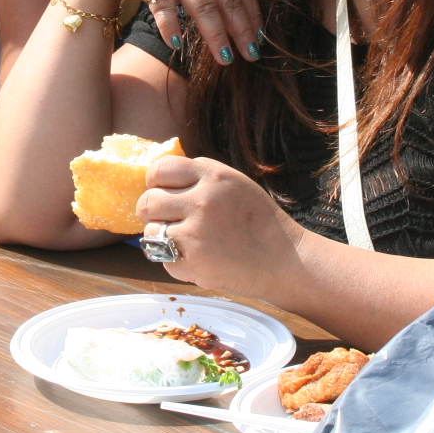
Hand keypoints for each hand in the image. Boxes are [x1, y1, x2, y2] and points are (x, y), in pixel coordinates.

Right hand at [79, 0, 261, 64]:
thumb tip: (241, 14)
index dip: (251, 14)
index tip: (260, 39)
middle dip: (241, 29)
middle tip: (251, 55)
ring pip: (202, 4)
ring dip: (215, 34)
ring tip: (224, 58)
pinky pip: (164, 8)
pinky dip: (171, 28)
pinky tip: (177, 46)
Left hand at [136, 155, 304, 296]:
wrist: (286, 261)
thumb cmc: (259, 222)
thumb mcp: (234, 183)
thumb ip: (200, 177)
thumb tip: (161, 178)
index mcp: (212, 176)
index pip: (159, 170)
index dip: (155, 183)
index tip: (163, 193)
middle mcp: (202, 201)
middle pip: (147, 202)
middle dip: (153, 213)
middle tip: (169, 221)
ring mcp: (196, 233)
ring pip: (150, 232)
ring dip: (162, 239)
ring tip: (187, 242)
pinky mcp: (194, 262)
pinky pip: (163, 259)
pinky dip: (176, 262)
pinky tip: (198, 259)